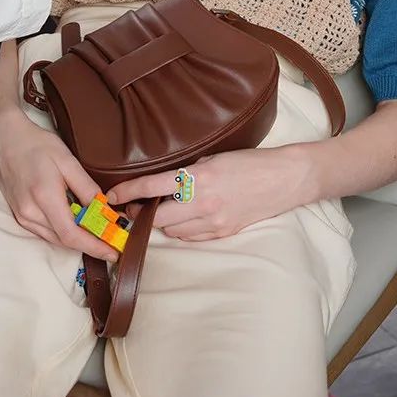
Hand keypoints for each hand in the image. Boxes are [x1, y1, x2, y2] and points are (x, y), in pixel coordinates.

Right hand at [0, 106, 117, 261]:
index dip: (94, 246)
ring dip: (77, 240)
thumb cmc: (36, 145)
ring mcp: (22, 216)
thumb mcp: (67, 160)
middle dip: (90, 245)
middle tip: (112, 244)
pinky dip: (63, 232)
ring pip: (55, 238)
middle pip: (64, 241)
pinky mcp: (19, 215)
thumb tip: (103, 208)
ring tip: (99, 235)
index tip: (112, 251)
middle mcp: (30, 213)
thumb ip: (86, 186)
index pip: (71, 234)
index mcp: (44, 197)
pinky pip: (45, 232)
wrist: (4, 140)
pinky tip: (77, 225)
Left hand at [106, 146, 312, 240]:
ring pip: (173, 231)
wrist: (284, 179)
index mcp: (199, 178)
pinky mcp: (223, 233)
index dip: (128, 193)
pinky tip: (186, 217)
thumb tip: (165, 183)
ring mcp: (214, 222)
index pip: (152, 187)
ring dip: (164, 222)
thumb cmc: (251, 162)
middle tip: (137, 206)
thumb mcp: (215, 158)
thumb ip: (189, 172)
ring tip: (165, 209)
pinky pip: (191, 237)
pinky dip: (183, 229)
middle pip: (158, 218)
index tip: (112, 196)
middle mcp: (203, 203)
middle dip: (143, 214)